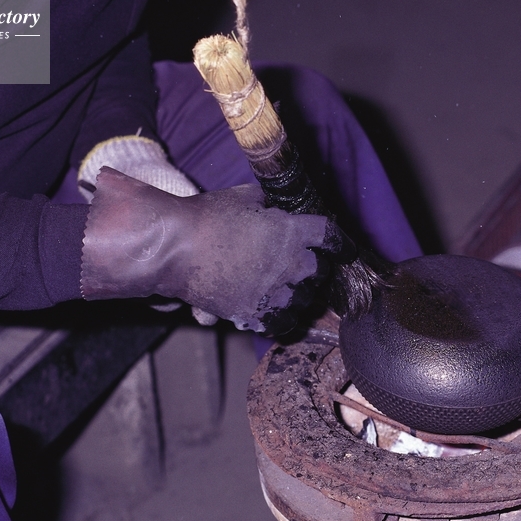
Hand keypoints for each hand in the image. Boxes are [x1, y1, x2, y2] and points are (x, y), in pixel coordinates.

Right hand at [81, 168, 351, 333]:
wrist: (175, 249)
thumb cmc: (206, 217)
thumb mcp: (243, 197)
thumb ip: (266, 202)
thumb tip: (272, 204)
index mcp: (292, 230)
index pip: (331, 237)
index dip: (341, 243)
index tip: (345, 249)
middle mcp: (291, 262)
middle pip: (320, 271)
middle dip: (318, 268)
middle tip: (309, 268)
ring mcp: (275, 290)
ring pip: (305, 300)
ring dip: (302, 295)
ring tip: (294, 292)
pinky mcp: (257, 312)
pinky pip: (284, 323)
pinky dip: (285, 320)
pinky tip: (281, 315)